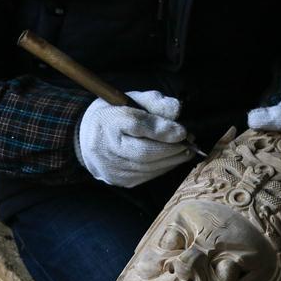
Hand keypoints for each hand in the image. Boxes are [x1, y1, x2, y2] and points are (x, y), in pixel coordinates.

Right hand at [76, 90, 192, 188]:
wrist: (90, 139)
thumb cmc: (117, 116)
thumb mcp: (133, 100)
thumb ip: (155, 102)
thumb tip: (177, 111)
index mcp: (108, 120)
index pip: (136, 125)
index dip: (162, 130)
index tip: (183, 131)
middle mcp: (106, 147)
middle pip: (144, 152)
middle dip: (172, 148)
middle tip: (191, 142)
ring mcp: (112, 167)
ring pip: (148, 167)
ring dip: (172, 160)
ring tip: (187, 150)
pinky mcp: (119, 180)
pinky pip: (147, 176)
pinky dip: (164, 167)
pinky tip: (173, 159)